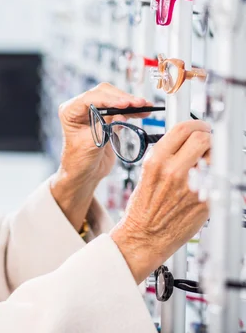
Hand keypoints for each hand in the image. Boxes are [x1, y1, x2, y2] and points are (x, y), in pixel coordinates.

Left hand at [51, 83, 151, 229]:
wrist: (85, 173)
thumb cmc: (80, 160)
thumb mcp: (91, 144)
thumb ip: (104, 128)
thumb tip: (120, 114)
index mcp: (70, 111)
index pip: (90, 98)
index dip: (109, 99)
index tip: (124, 104)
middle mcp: (80, 107)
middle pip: (104, 93)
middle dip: (123, 98)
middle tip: (140, 104)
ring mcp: (94, 110)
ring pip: (114, 98)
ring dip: (131, 103)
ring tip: (146, 107)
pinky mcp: (106, 117)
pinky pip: (120, 108)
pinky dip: (132, 110)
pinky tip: (144, 111)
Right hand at [111, 120, 210, 282]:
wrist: (144, 236)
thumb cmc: (143, 208)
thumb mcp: (147, 173)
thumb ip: (166, 155)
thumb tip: (187, 141)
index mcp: (156, 161)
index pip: (183, 128)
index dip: (195, 124)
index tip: (199, 128)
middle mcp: (174, 171)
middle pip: (203, 138)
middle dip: (207, 137)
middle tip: (206, 142)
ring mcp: (192, 186)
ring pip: (214, 157)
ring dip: (212, 158)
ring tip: (204, 166)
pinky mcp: (205, 201)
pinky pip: (217, 179)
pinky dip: (214, 178)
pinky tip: (204, 185)